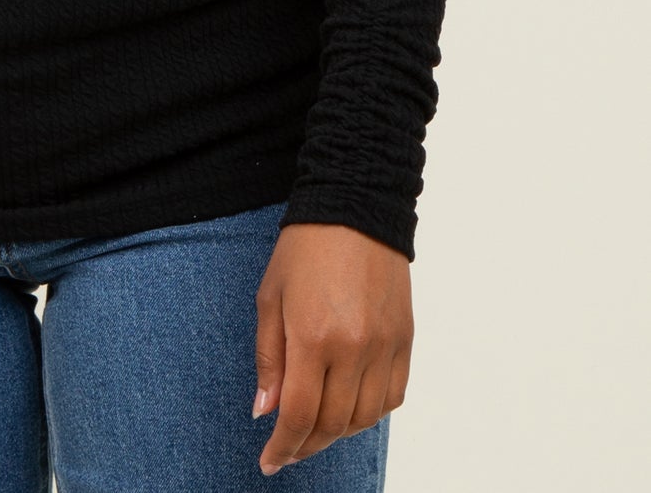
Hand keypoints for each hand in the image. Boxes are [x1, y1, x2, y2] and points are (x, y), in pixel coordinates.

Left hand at [252, 221, 411, 475]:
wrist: (355, 206)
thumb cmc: (304, 248)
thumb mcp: (270, 297)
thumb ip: (268, 359)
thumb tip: (265, 411)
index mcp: (313, 336)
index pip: (298, 415)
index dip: (283, 447)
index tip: (269, 462)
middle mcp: (354, 348)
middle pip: (332, 424)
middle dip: (305, 445)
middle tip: (287, 449)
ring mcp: (385, 346)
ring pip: (364, 418)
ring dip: (337, 433)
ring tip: (315, 428)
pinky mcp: (406, 340)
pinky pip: (392, 397)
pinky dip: (370, 413)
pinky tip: (350, 407)